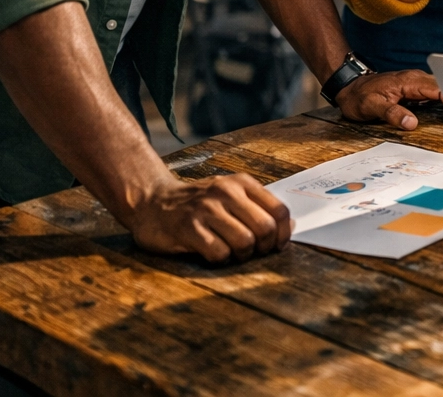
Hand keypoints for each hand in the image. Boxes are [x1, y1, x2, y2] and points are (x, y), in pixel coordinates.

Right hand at [125, 173, 291, 262]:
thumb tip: (290, 227)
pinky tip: (213, 253)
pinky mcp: (188, 227)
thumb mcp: (232, 196)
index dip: (283, 234)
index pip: (279, 210)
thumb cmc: (198, 204)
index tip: (277, 246)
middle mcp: (226, 192)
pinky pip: (219, 253)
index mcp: (242, 183)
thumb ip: (260, 208)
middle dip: (264, 247)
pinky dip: (221, 259)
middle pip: (265, 228)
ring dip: (242, 255)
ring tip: (232, 253)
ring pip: (245, 242)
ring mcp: (206, 209)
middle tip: (253, 252)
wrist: (152, 201)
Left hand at [335, 70, 442, 128]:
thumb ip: (392, 113)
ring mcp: (416, 83)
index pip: (439, 88)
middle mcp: (416, 79)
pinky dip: (442, 103)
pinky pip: (434, 93)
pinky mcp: (415, 89)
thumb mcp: (371, 107)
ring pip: (441, 89)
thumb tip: (411, 123)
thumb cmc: (359, 97)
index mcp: (409, 81)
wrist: (349, 88)